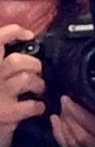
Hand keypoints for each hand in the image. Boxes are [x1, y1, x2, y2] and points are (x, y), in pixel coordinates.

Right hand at [0, 24, 46, 146]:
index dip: (12, 32)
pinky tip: (36, 109)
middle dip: (34, 65)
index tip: (27, 34)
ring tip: (38, 90)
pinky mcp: (6, 113)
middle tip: (37, 73)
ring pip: (27, 79)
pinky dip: (38, 107)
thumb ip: (3, 68)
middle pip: (17, 61)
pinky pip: (32, 105)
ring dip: (38, 84)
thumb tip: (19, 50)